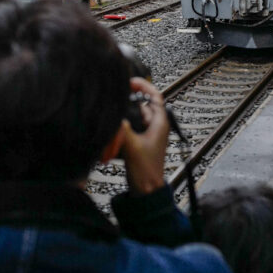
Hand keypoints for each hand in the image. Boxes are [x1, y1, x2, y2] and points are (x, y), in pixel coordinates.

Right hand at [119, 78, 168, 195]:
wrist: (146, 191)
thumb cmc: (146, 171)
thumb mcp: (132, 145)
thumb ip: (122, 127)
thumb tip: (114, 115)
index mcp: (160, 124)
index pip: (155, 96)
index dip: (144, 86)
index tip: (131, 81)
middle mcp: (155, 127)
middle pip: (142, 105)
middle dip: (129, 102)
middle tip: (116, 97)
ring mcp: (148, 135)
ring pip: (134, 117)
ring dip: (124, 116)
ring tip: (112, 115)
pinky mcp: (140, 143)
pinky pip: (130, 128)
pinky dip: (122, 127)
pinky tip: (113, 132)